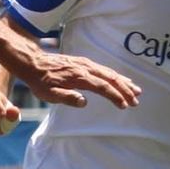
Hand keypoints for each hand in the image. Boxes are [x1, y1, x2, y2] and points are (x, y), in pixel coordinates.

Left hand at [11, 48, 140, 109]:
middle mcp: (85, 68)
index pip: (102, 87)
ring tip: (136, 90)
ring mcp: (85, 64)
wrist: (32, 62)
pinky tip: (120, 79)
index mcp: (79, 77)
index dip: (115, 96)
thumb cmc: (39, 81)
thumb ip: (67, 98)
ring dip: (123, 82)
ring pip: (109, 72)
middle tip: (136, 101)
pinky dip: (115, 75)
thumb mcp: (48, 94)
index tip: (125, 106)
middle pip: (110, 79)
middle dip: (125, 90)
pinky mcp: (83, 62)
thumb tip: (84, 102)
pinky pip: (103, 68)